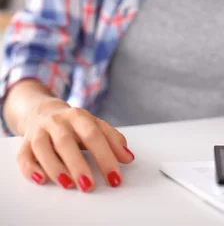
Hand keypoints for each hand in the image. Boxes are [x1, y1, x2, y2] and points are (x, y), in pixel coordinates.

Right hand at [17, 98, 134, 191]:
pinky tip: (41, 179)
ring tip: (68, 184)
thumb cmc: (73, 123)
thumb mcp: (94, 125)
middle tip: (89, 186)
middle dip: (78, 164)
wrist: (42, 110)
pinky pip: (23, 156)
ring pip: (43, 148)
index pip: (94, 135)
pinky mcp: (25, 143)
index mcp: (78, 115)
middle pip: (66, 141)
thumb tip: (128, 157)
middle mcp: (57, 121)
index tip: (115, 178)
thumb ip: (112, 139)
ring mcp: (39, 131)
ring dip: (55, 167)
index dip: (105, 156)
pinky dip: (30, 169)